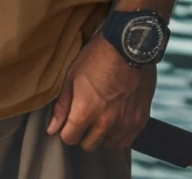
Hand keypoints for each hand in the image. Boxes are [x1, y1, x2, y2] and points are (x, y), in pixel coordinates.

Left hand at [45, 32, 155, 151]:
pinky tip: (116, 119)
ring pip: (107, 144)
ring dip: (102, 134)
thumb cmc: (98, 57)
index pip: (69, 139)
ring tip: (102, 115)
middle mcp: (105, 123)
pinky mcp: (139, 121)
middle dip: (83, 133)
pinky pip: (125, 141)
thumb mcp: (72, 76)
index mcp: (85, 112)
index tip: (70, 121)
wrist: (129, 46)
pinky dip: (119, 134)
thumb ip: (62, 106)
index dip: (67, 130)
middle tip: (87, 116)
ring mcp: (124, 124)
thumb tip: (52, 129)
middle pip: (88, 145)